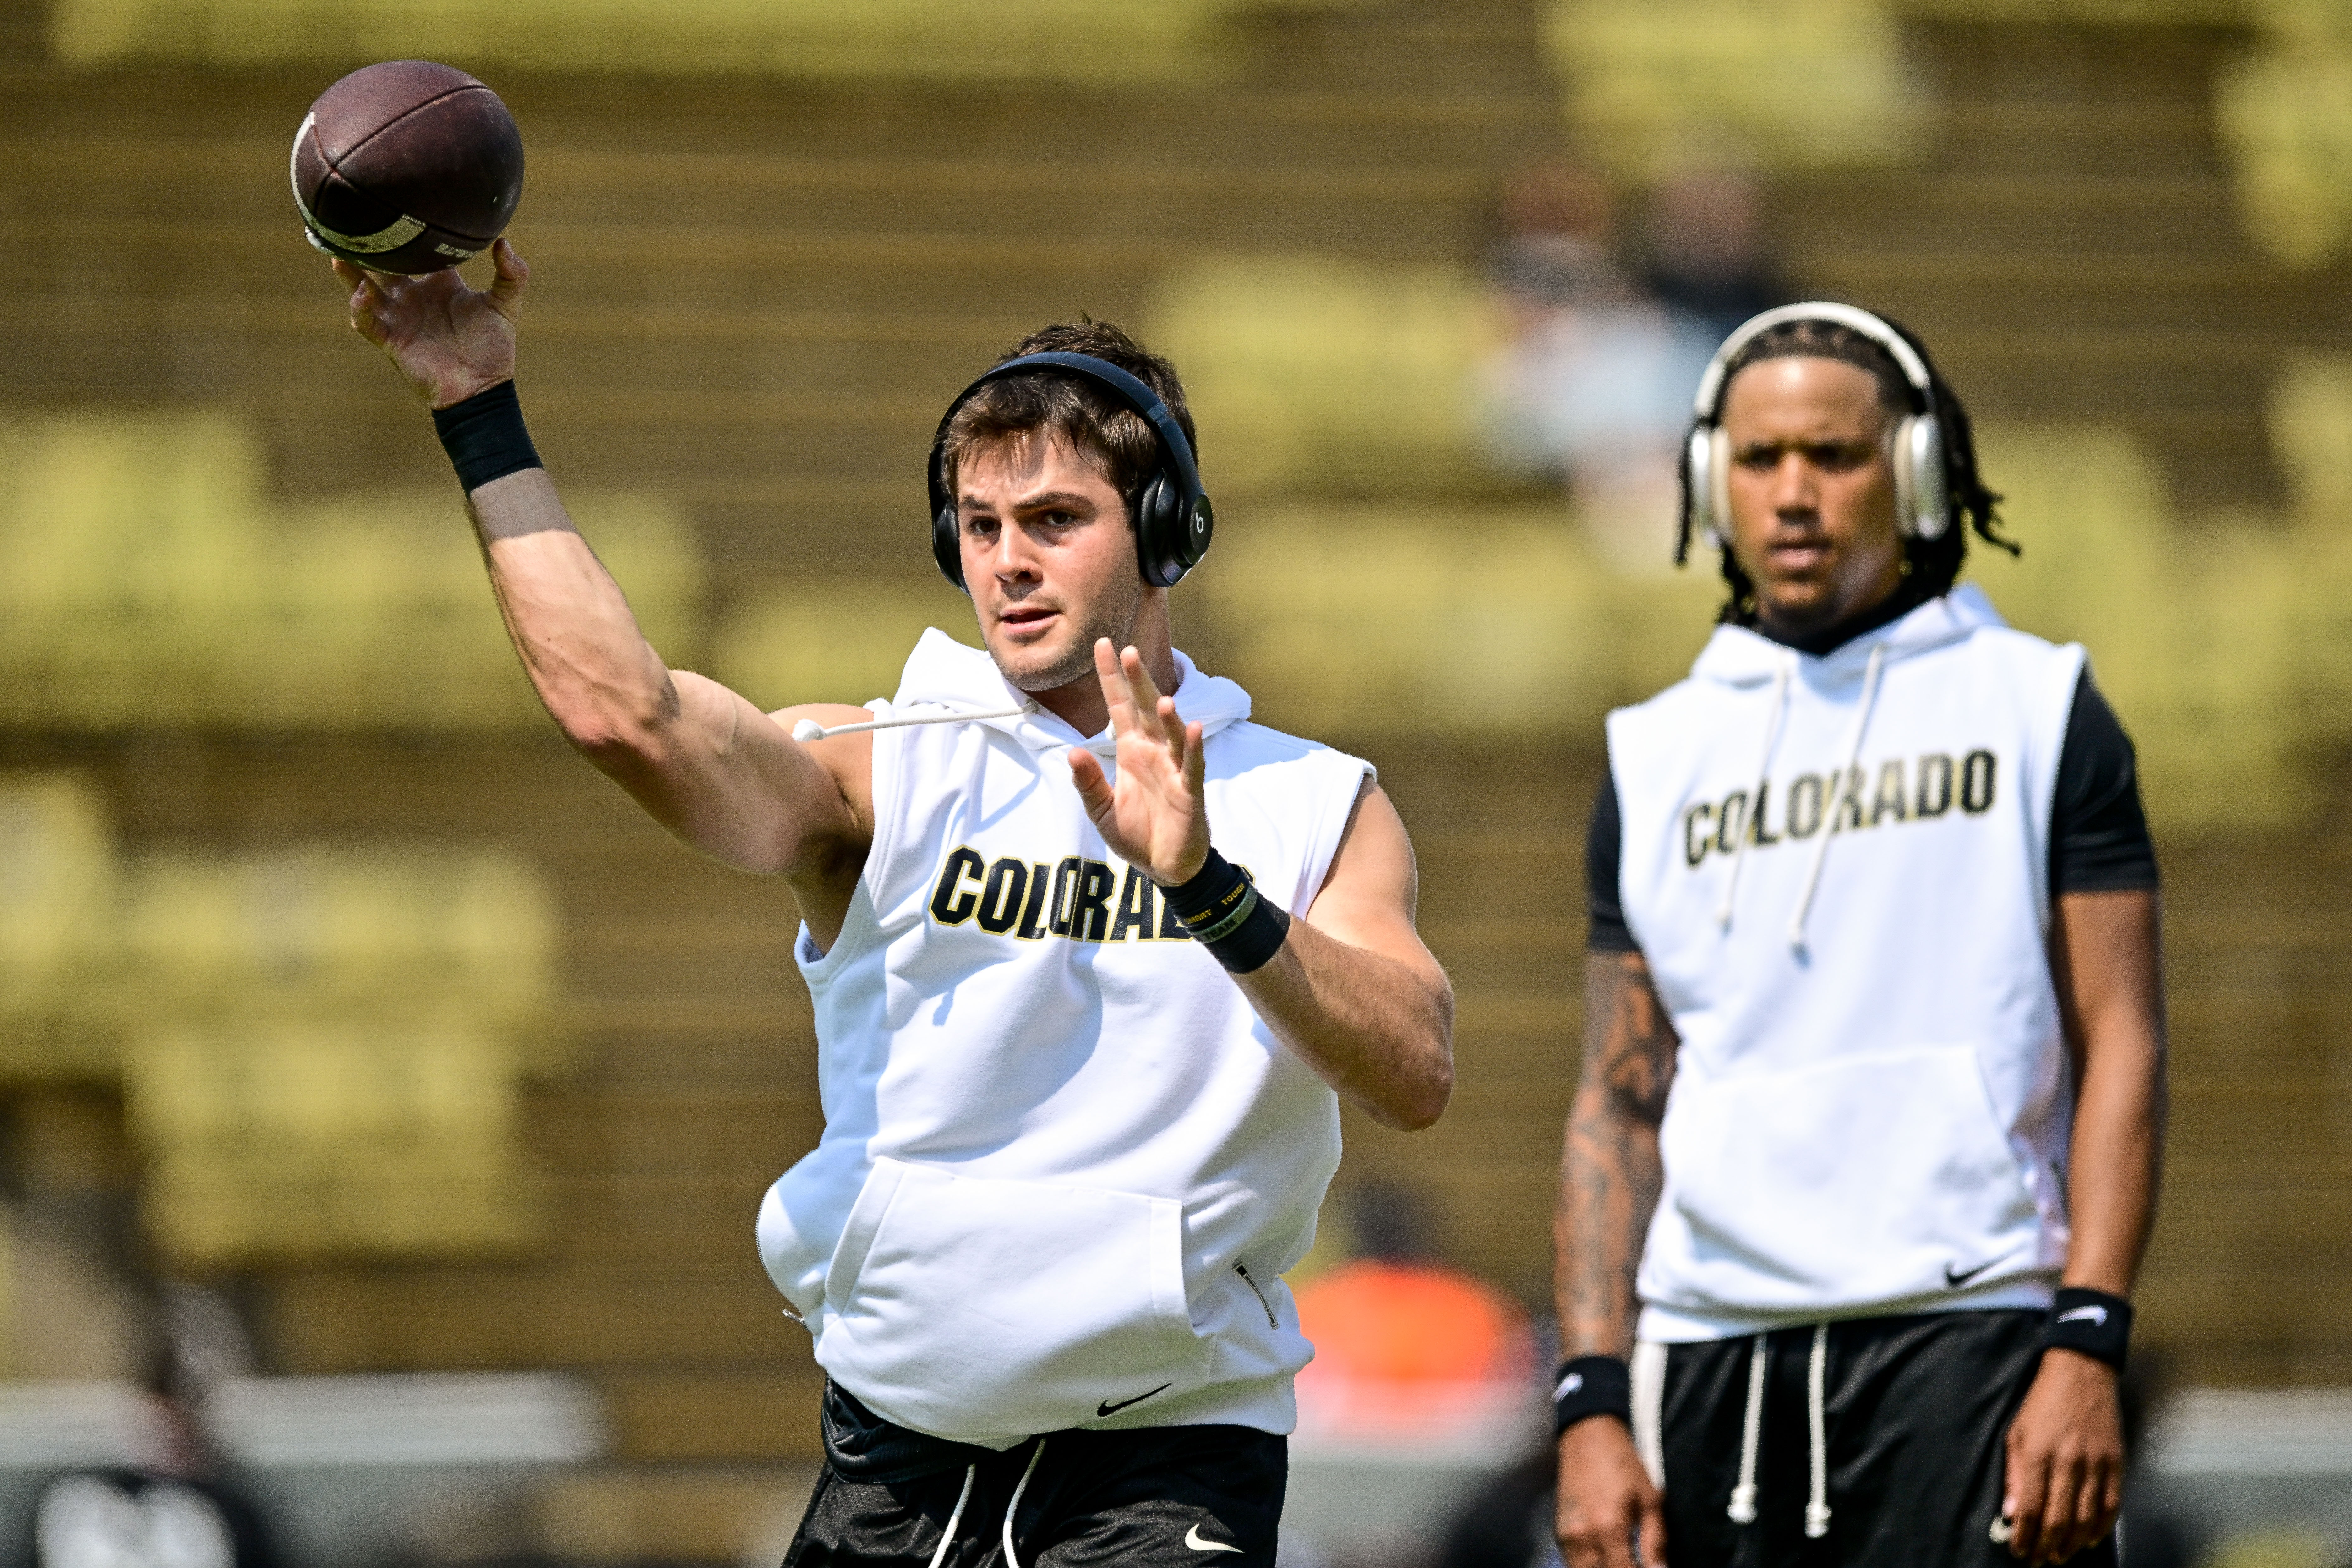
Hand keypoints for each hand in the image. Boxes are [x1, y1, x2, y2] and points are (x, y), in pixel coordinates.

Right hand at [331, 238, 526, 407]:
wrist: (483, 386)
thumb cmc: (493, 348)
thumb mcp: (505, 306)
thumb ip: (512, 275)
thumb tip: (503, 242)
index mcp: (438, 283)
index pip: (418, 250)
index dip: (408, 232)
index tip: (400, 205)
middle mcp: (413, 296)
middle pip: (382, 265)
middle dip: (367, 247)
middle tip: (353, 222)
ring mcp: (399, 317)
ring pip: (364, 288)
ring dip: (350, 273)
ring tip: (339, 252)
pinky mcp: (390, 340)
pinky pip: (367, 321)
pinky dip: (361, 307)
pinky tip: (362, 293)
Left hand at [1066, 639, 1207, 884]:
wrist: (1163, 866)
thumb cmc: (1136, 833)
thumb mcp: (1100, 809)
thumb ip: (1087, 782)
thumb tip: (1072, 752)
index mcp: (1132, 751)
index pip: (1120, 706)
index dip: (1112, 678)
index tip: (1103, 646)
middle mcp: (1154, 753)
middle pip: (1145, 710)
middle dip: (1138, 682)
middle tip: (1128, 651)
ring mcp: (1174, 770)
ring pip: (1171, 735)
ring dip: (1167, 717)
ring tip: (1160, 697)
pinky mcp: (1189, 792)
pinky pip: (1192, 766)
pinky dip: (1193, 748)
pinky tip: (1193, 728)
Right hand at [1557, 1418, 1665, 1567]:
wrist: (1588, 1437)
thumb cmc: (1623, 1465)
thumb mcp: (1650, 1500)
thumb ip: (1655, 1541)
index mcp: (1609, 1528)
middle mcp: (1583, 1536)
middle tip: (1632, 1562)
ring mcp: (1566, 1535)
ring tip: (1618, 1560)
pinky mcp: (1558, 1531)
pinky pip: (1572, 1562)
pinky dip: (1587, 1566)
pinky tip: (1603, 1559)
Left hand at [2000, 1350, 2123, 1563]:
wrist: (2081, 1372)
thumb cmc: (2043, 1402)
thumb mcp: (2016, 1432)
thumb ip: (2014, 1475)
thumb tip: (2012, 1513)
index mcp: (2038, 1454)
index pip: (2030, 1508)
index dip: (2025, 1536)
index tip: (2019, 1550)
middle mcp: (2067, 1462)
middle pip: (2059, 1519)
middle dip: (2047, 1547)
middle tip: (2040, 1560)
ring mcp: (2095, 1464)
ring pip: (2086, 1518)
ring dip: (2073, 1544)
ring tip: (2061, 1556)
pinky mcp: (2115, 1463)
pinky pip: (2111, 1505)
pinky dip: (2100, 1528)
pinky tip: (2089, 1539)